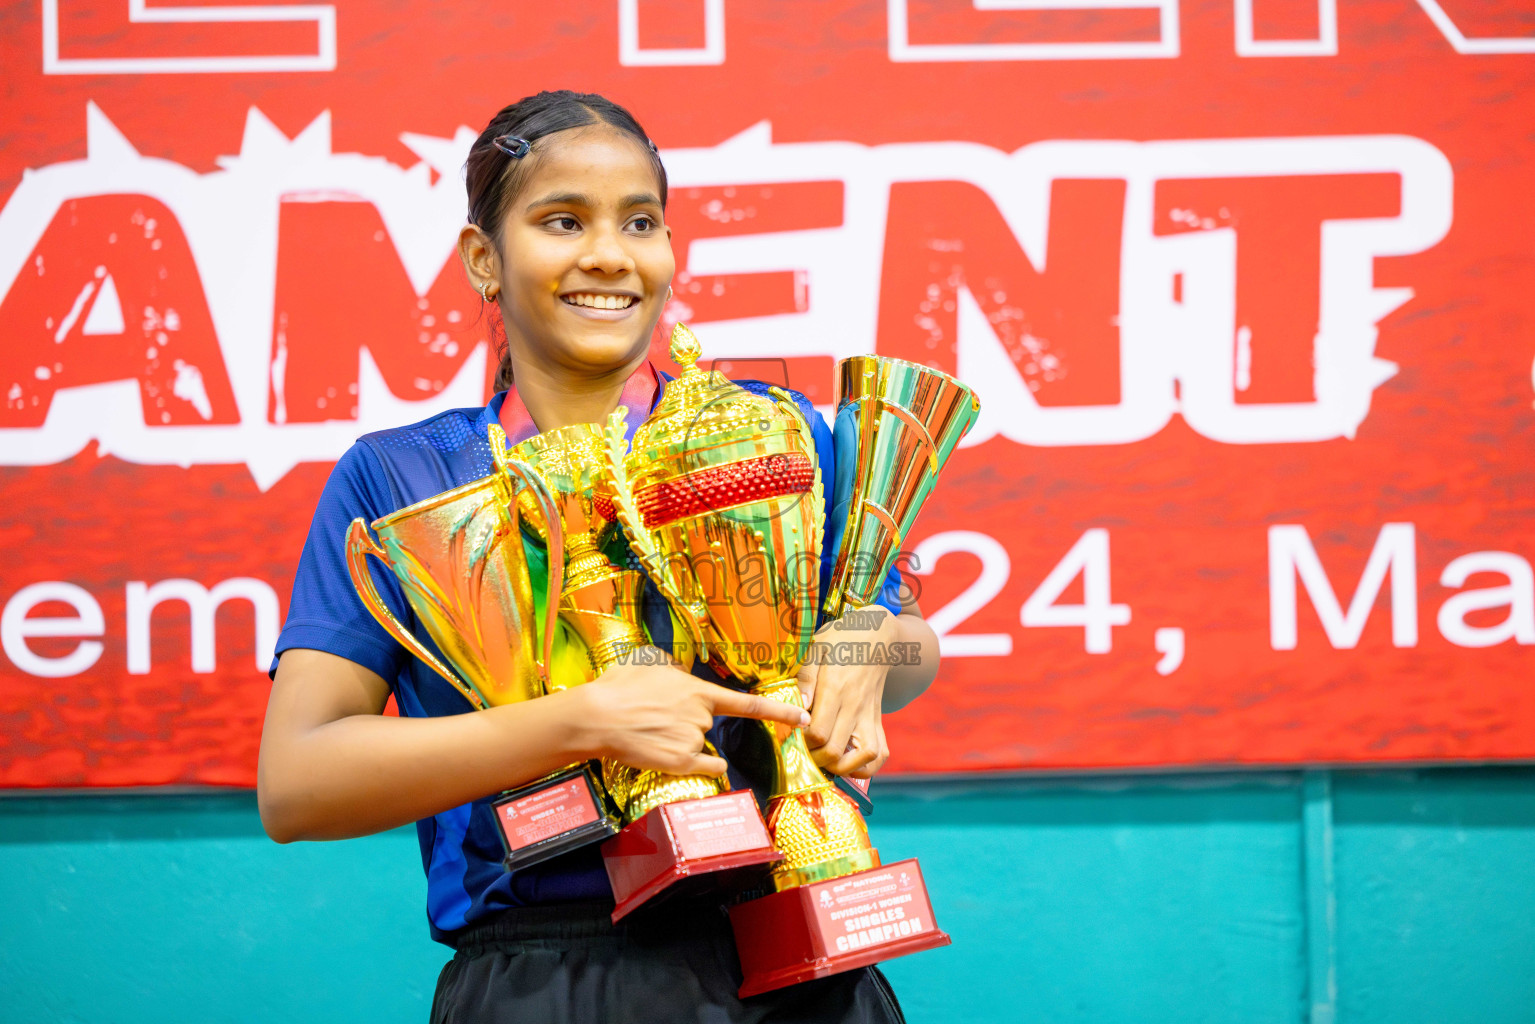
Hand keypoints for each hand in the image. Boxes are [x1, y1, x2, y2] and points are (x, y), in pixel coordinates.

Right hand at [574, 651, 808, 776]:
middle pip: (707, 724)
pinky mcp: (679, 763)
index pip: (747, 703)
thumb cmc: (618, 687)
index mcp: (698, 690)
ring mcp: (692, 742)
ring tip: (648, 730)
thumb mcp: (651, 664)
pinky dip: (702, 765)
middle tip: (654, 715)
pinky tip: (677, 756)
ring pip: (699, 743)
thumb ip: (675, 673)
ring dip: (681, 740)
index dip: (779, 711)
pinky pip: (705, 767)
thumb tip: (679, 678)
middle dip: (688, 721)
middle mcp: (701, 717)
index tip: (803, 718)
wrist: (597, 716)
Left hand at [797, 608, 897, 777]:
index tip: (791, 732)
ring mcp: (870, 716)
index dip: (801, 740)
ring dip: (841, 767)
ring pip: (864, 758)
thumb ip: (805, 677)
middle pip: (834, 750)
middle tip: (802, 749)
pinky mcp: (878, 721)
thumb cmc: (842, 639)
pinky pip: (880, 754)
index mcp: (836, 688)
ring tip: (824, 759)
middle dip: (813, 757)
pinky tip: (847, 762)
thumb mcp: (817, 646)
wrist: (879, 636)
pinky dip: (865, 767)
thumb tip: (799, 706)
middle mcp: (856, 706)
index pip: (817, 732)